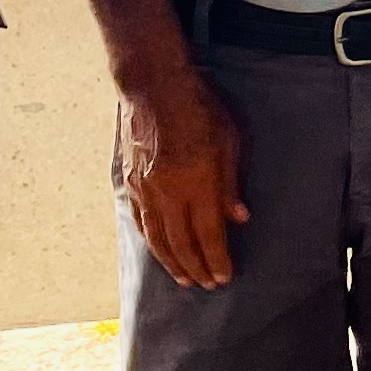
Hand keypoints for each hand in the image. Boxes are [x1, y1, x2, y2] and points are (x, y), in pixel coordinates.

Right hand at [119, 68, 249, 289]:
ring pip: (158, 238)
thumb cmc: (198, 107)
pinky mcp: (132, 182)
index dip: (217, 260)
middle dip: (196, 268)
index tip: (224, 277)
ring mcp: (146, 189)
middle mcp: (169, 193)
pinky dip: (151, 242)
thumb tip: (238, 218)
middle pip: (182, 244)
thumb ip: (231, 183)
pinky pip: (141, 222)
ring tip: (184, 278)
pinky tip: (159, 251)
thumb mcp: (230, 139)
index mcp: (197, 183)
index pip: (209, 235)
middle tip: (207, 285)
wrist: (154, 85)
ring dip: (172, 263)